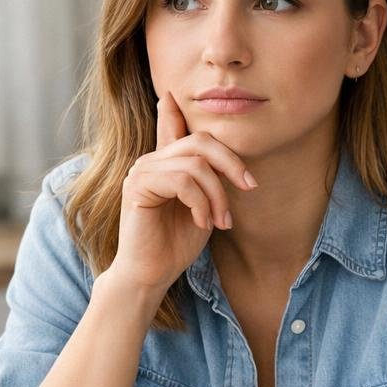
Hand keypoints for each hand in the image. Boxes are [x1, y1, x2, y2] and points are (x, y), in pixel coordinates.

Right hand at [106, 91, 257, 296]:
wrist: (152, 274)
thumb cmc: (177, 243)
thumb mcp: (204, 205)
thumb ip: (208, 177)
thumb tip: (230, 157)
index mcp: (165, 161)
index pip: (176, 121)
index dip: (191, 112)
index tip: (211, 114)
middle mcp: (151, 160)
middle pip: (200, 141)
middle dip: (232, 164)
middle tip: (249, 187)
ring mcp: (142, 171)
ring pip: (195, 165)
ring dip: (217, 195)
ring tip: (222, 222)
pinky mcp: (137, 186)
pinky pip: (182, 182)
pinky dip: (201, 203)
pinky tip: (203, 223)